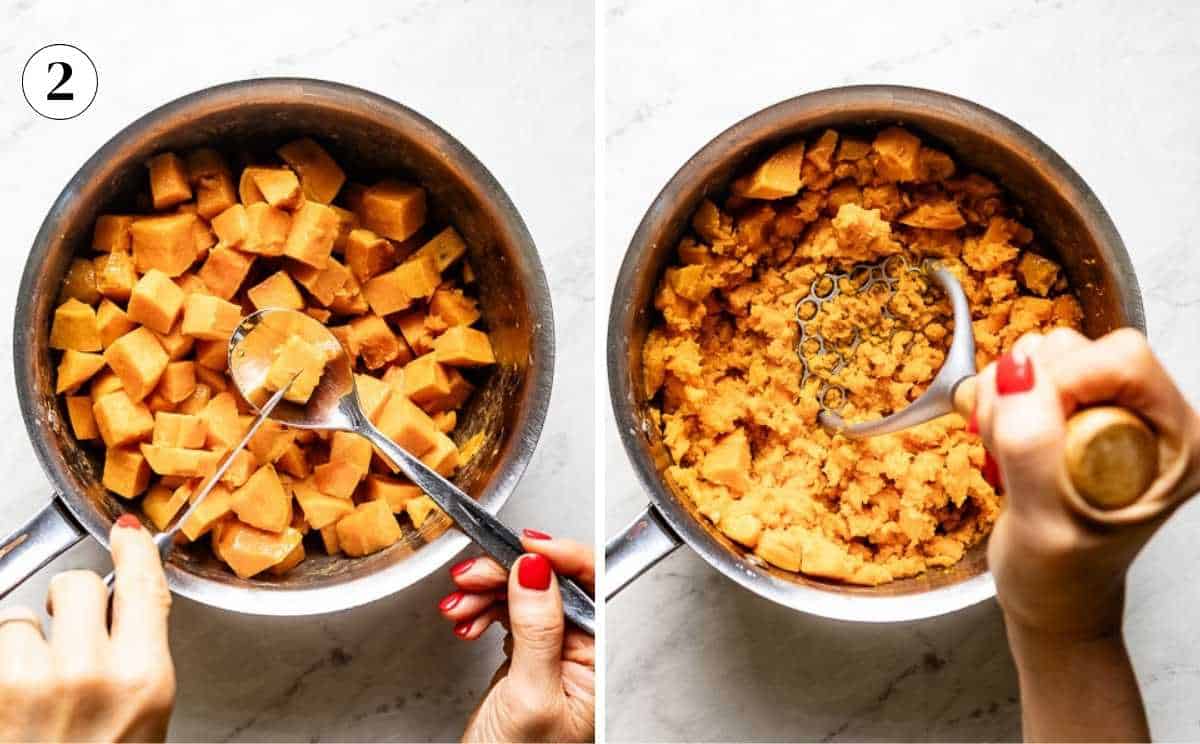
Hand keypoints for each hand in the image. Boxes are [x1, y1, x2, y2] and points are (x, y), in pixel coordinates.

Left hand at [0, 515, 174, 741]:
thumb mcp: (145, 720)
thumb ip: (137, 658)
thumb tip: (124, 600)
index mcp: (143, 680)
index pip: (142, 585)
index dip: (132, 551)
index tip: (123, 534)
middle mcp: (88, 675)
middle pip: (74, 586)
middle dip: (66, 604)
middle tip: (64, 635)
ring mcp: (27, 683)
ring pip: (16, 620)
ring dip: (17, 645)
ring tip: (26, 691)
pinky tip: (10, 703)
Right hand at [438, 532, 593, 742]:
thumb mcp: (529, 693)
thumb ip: (536, 627)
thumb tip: (537, 568)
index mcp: (598, 658)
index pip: (591, 585)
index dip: (560, 557)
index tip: (524, 544)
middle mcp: (581, 651)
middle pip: (551, 582)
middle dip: (507, 573)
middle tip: (472, 574)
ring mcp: (552, 652)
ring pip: (524, 593)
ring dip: (486, 591)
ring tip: (459, 604)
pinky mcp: (526, 656)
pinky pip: (507, 613)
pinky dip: (481, 609)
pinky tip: (465, 619)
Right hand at [973, 328, 1199, 637]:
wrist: (1053, 601)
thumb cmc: (1060, 579)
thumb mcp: (1044, 520)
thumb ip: (1031, 446)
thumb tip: (1015, 371)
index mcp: (1179, 440)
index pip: (1122, 360)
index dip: (1064, 381)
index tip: (1028, 431)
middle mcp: (1151, 416)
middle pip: (1080, 349)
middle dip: (1029, 391)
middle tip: (1010, 450)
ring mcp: (1110, 411)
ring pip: (1047, 355)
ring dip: (1007, 397)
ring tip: (1007, 453)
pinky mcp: (1074, 410)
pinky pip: (1025, 374)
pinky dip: (998, 400)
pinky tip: (1003, 444)